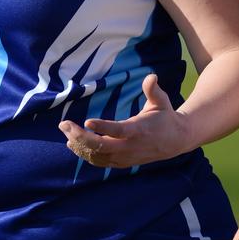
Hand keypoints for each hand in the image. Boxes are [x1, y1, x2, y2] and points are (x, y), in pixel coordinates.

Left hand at [58, 74, 190, 167]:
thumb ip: (154, 90)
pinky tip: (73, 144)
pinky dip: (85, 154)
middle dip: (79, 136)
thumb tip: (151, 76)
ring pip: (97, 156)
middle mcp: (130, 146)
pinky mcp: (121, 163)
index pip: (118, 131)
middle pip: (101, 146)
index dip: (103, 127)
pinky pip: (99, 162)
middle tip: (64, 124)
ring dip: (78, 145)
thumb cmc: (165, 117)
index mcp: (139, 130)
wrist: (175, 142)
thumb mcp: (162, 101)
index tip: (87, 121)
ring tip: (65, 132)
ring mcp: (125, 157)